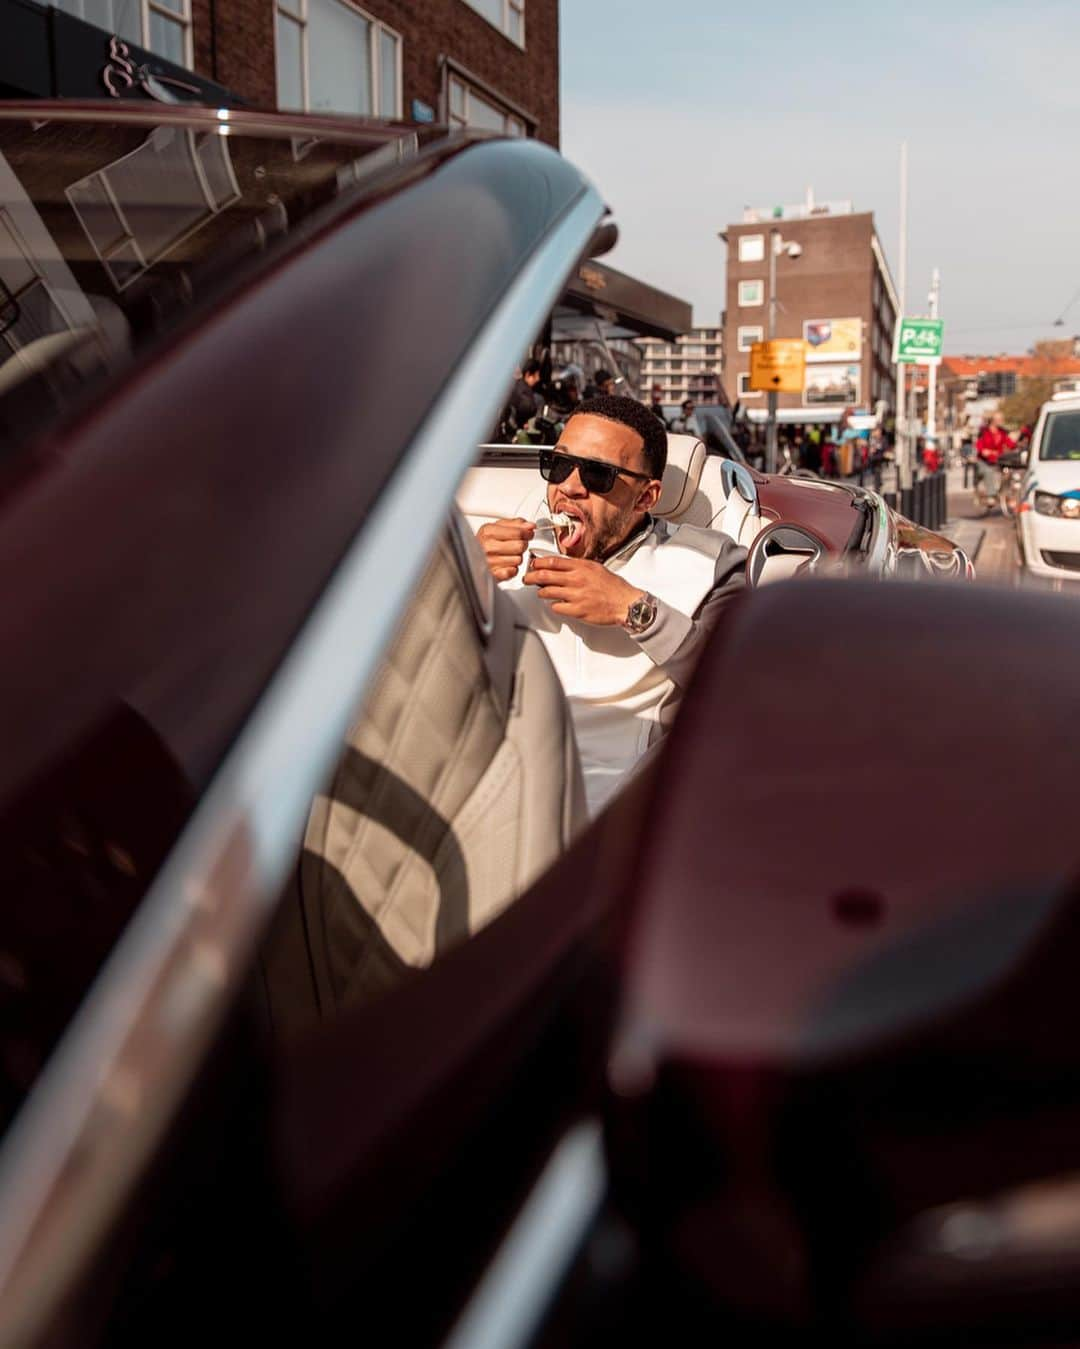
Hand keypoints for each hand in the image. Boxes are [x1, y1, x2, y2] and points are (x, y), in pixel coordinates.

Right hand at [477, 518, 533, 581]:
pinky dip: (512, 569)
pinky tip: (505, 565)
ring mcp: (490, 561)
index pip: (519, 533)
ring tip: (507, 556)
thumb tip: (530, 526)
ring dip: (516, 558)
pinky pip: (513, 571)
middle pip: (521, 546)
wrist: (469, 558)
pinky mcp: (493, 575)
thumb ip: (515, 524)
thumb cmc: (485, 542)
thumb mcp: (497, 527)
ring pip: (519, 559)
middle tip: (515, 545)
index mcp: (488, 531)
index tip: (528, 534)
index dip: (527, 533)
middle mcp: (488, 546)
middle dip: (521, 545)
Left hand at [523, 554, 641, 626]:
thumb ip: (578, 566)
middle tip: (527, 579)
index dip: (538, 562)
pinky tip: (557, 604)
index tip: (533, 564)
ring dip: (541, 592)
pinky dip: (554, 605)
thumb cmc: (614, 587)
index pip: (553, 561)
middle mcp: (577, 579)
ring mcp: (576, 595)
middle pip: (545, 575)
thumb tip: (561, 565)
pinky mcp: (577, 610)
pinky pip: (557, 607)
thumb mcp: (596, 568)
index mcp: (582, 567)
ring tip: (541, 592)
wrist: (626, 603)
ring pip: (547, 592)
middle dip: (531, 577)